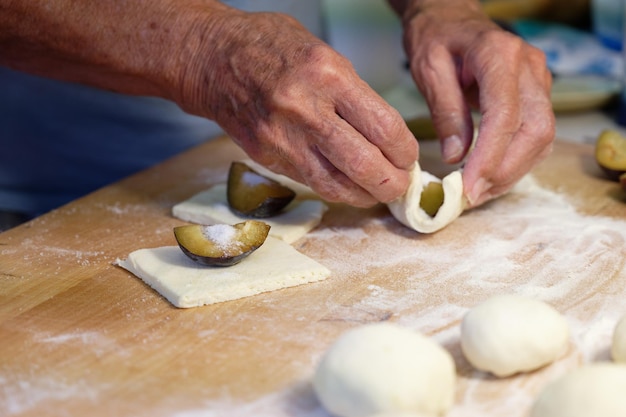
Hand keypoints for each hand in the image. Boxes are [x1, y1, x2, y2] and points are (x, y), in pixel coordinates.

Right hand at [176, 9, 418, 206]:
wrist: (213, 58)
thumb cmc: (270, 47)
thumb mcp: (323, 53)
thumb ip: (353, 92)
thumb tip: (384, 133)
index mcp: (327, 75)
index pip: (384, 127)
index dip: (405, 150)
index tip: (409, 156)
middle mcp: (305, 110)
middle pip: (363, 165)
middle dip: (391, 183)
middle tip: (400, 183)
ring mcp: (282, 138)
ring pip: (336, 186)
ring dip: (364, 196)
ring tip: (377, 192)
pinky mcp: (266, 156)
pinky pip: (310, 182)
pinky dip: (335, 189)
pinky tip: (346, 185)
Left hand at [399, 1, 554, 206]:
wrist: (451, 18)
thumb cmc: (437, 38)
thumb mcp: (429, 69)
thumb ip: (445, 111)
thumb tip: (456, 156)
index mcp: (499, 55)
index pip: (505, 115)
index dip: (490, 157)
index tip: (468, 187)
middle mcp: (529, 67)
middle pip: (536, 130)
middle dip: (506, 171)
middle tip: (473, 196)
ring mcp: (538, 80)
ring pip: (542, 137)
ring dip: (513, 171)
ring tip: (479, 192)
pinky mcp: (537, 94)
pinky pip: (536, 134)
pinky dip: (516, 161)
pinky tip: (491, 176)